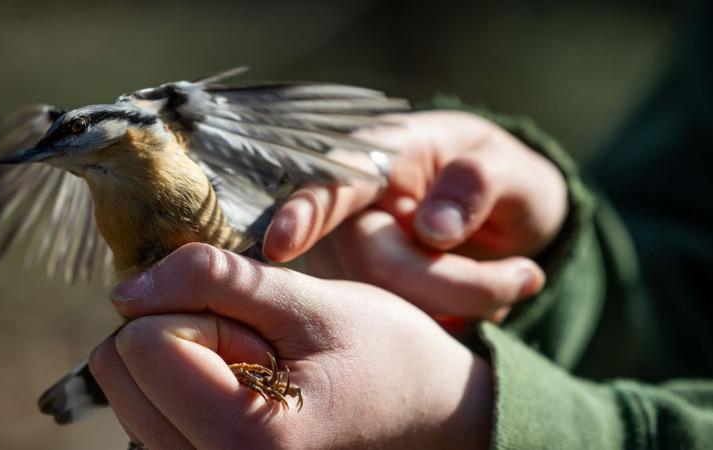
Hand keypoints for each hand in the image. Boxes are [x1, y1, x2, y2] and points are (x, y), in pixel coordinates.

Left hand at [91, 243, 493, 449]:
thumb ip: (217, 280)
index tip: (261, 327)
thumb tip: (125, 290)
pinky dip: (180, 381)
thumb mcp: (310, 302)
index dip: (198, 308)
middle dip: (182, 333)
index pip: (142, 343)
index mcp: (248, 440)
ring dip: (180, 357)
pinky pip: (145, 408)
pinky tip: (237, 386)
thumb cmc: (383, 354)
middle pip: (121, 367)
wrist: (425, 414)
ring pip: (124, 387)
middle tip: (258, 347)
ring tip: (254, 367)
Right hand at [263, 111, 567, 321]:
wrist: (508, 213)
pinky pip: (402, 329)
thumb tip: (432, 229)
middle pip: (376, 266)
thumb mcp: (512, 168)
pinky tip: (484, 300)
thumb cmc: (502, 176)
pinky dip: (455, 323)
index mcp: (381, 160)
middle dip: (459, 285)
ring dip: (464, 306)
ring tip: (517, 280)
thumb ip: (477, 185)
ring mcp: (358, 261)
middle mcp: (355, 213)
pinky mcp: (371, 301)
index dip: (303, 214)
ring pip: (390, 307)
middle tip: (527, 276)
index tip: (280, 244)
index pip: (331, 185)